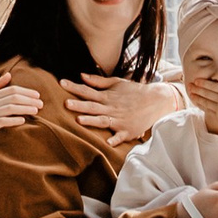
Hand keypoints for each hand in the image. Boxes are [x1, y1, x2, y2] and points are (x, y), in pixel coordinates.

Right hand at [0, 77, 46, 140]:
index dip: (26, 91)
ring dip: (24, 109)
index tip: (37, 94)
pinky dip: (13, 120)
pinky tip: (22, 120)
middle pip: (14, 98)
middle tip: (41, 103)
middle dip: (29, 100)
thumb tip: (9, 74)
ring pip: (11, 108)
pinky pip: (3, 121)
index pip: (12, 90)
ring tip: (36, 110)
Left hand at [65, 75, 183, 144]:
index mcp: (107, 96)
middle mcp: (111, 108)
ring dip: (91, 120)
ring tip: (79, 120)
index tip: (61, 83)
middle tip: (66, 103)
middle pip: (92, 106)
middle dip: (79, 105)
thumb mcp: (116, 82)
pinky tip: (107, 143)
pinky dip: (114, 139)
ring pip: (102, 120)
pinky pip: (120, 136)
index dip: (74, 87)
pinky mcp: (127, 131)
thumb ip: (98, 81)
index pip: (87, 91)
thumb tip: (81, 75)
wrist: (155, 100)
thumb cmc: (134, 91)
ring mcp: (119, 120)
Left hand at [193, 79, 217, 140]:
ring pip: (205, 101)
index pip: (213, 86)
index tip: (196, 81)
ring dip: (196, 97)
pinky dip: (201, 105)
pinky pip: (207, 109)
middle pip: (207, 93)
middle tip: (189, 85)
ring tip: (191, 93)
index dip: (203, 83)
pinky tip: (197, 102)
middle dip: (197, 89)